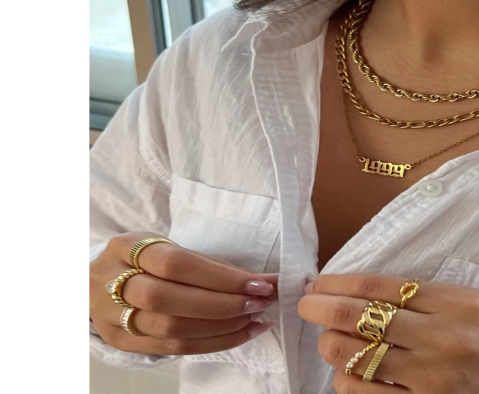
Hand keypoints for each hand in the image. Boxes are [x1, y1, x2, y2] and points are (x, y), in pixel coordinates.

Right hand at [90, 232, 275, 354]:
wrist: (93, 281)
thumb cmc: (144, 261)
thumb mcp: (168, 248)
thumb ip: (211, 264)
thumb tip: (266, 281)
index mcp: (126, 247)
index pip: (176, 263)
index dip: (220, 276)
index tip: (260, 283)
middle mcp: (113, 282)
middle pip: (169, 300)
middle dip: (222, 305)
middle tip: (259, 304)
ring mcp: (113, 316)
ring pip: (171, 330)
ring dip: (222, 327)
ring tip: (254, 319)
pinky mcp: (121, 342)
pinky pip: (173, 349)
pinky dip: (213, 343)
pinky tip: (241, 334)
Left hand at [298, 274, 478, 393]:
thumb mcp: (477, 303)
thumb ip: (428, 296)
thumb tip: (369, 292)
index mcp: (455, 302)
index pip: (378, 287)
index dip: (338, 283)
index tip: (317, 284)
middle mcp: (442, 339)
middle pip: (356, 320)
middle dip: (320, 310)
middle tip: (308, 307)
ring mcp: (433, 379)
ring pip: (353, 360)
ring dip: (331, 348)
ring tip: (331, 341)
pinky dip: (349, 383)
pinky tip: (349, 374)